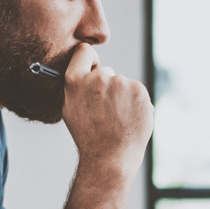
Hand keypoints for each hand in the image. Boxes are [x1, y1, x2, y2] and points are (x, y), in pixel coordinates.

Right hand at [62, 44, 153, 176]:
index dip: (89, 60)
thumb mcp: (70, 109)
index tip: (93, 69)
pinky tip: (129, 119)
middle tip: (105, 111)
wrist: (110, 157)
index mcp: (76, 81)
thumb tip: (84, 72)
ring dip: (122, 97)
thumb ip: (76, 87)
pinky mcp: (139, 90)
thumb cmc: (89, 137)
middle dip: (107, 87)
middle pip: (106, 72)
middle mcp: (98, 77)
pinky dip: (135, 103)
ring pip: (122, 84)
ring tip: (117, 119)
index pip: (84, 51)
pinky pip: (136, 92)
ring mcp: (120, 83)